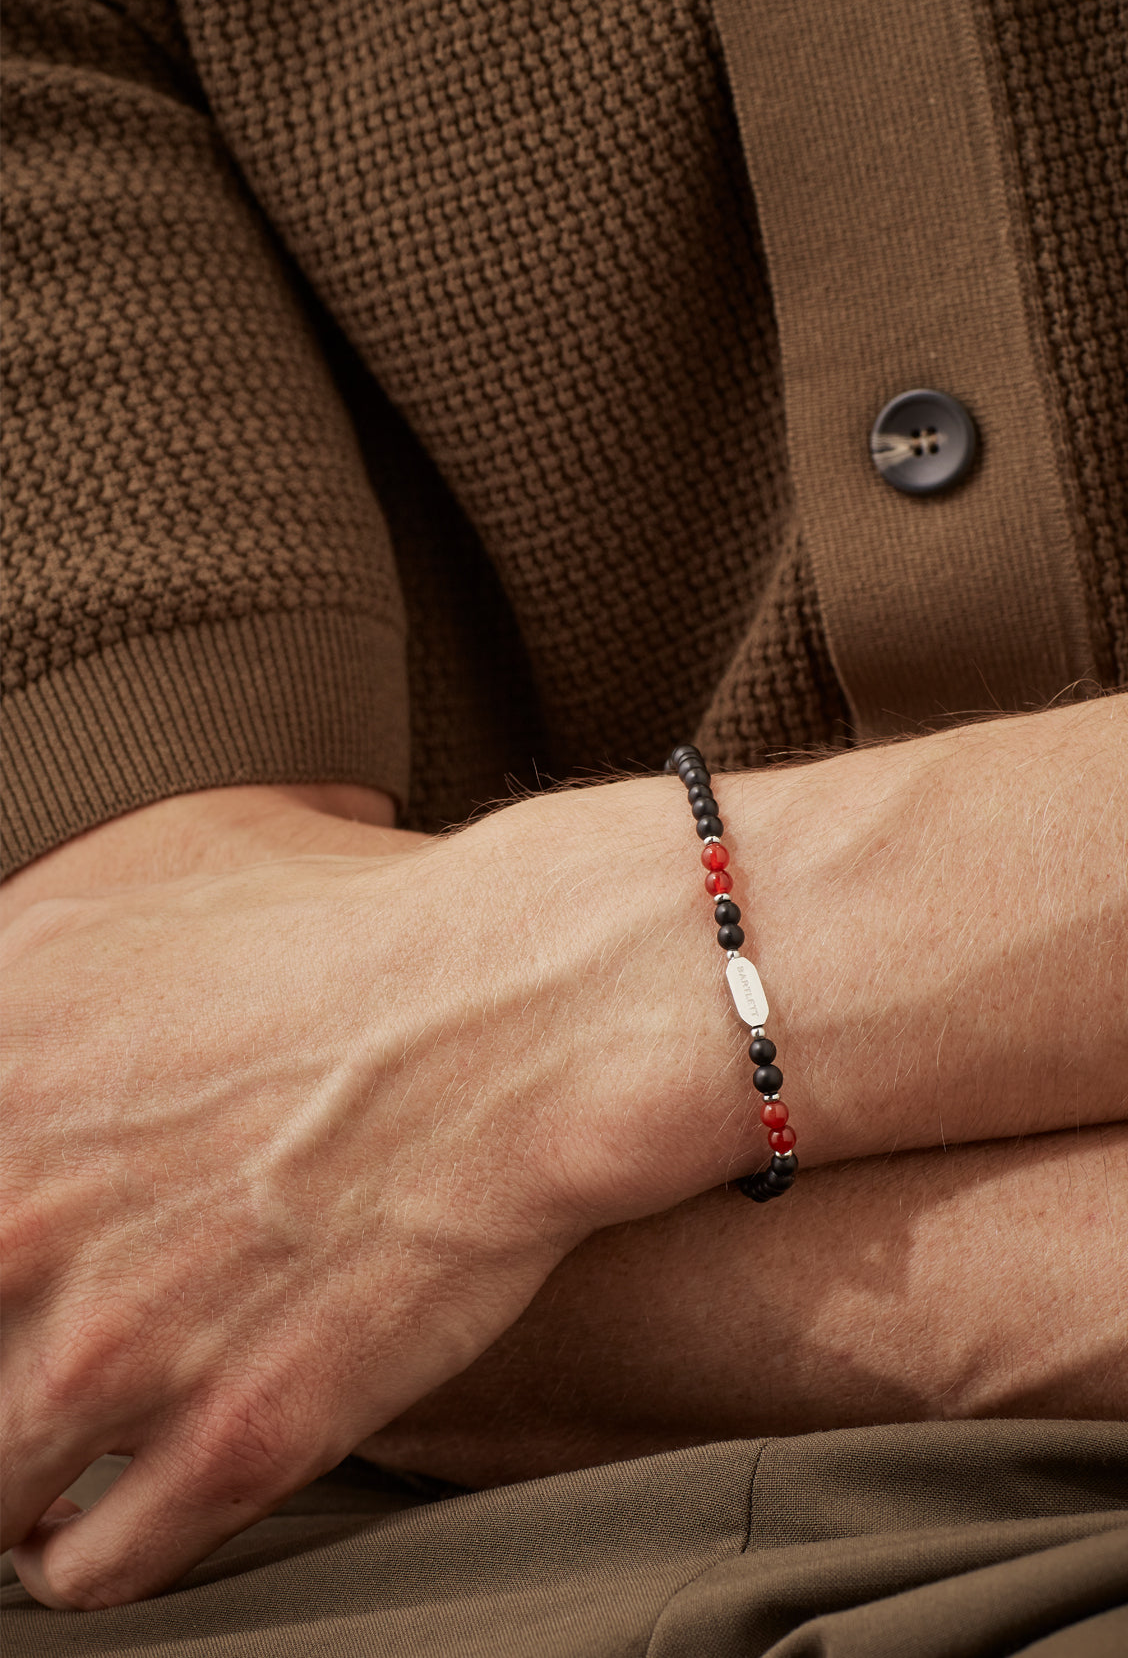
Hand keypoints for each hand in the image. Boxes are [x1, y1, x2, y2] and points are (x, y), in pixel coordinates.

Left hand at [4, 697, 1124, 1607]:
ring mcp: (113, 1345)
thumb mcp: (164, 857)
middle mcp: (14, 1219)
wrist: (519, 1012)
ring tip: (42, 1463)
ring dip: (11, 1478)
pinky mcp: (229, 1441)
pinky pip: (97, 1562)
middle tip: (31, 1335)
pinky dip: (90, 1553)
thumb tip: (24, 965)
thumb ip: (43, 934)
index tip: (8, 1246)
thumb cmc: (360, 914)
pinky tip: (105, 1520)